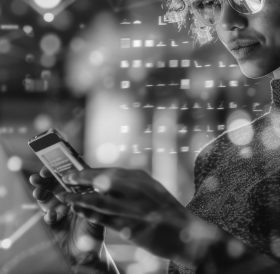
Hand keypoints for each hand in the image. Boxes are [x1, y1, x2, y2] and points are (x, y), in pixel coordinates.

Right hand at [29, 167, 104, 265]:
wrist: (86, 254)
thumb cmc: (95, 231)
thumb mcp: (96, 216)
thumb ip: (89, 205)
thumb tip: (83, 193)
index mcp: (81, 191)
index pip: (71, 176)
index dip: (62, 169)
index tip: (53, 166)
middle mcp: (69, 197)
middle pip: (55, 183)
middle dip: (45, 179)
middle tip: (37, 177)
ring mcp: (59, 208)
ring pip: (47, 197)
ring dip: (41, 193)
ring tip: (38, 193)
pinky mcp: (53, 222)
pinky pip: (48, 216)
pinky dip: (48, 215)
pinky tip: (51, 216)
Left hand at [60, 167, 191, 261]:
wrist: (188, 233)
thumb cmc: (165, 210)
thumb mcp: (150, 189)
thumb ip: (129, 184)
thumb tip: (104, 179)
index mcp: (141, 179)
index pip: (109, 171)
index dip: (88, 172)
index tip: (73, 172)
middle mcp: (137, 190)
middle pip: (102, 181)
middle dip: (81, 180)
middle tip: (64, 180)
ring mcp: (135, 208)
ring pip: (101, 201)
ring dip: (80, 198)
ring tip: (65, 197)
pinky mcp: (134, 227)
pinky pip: (106, 220)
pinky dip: (91, 215)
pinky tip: (80, 212)